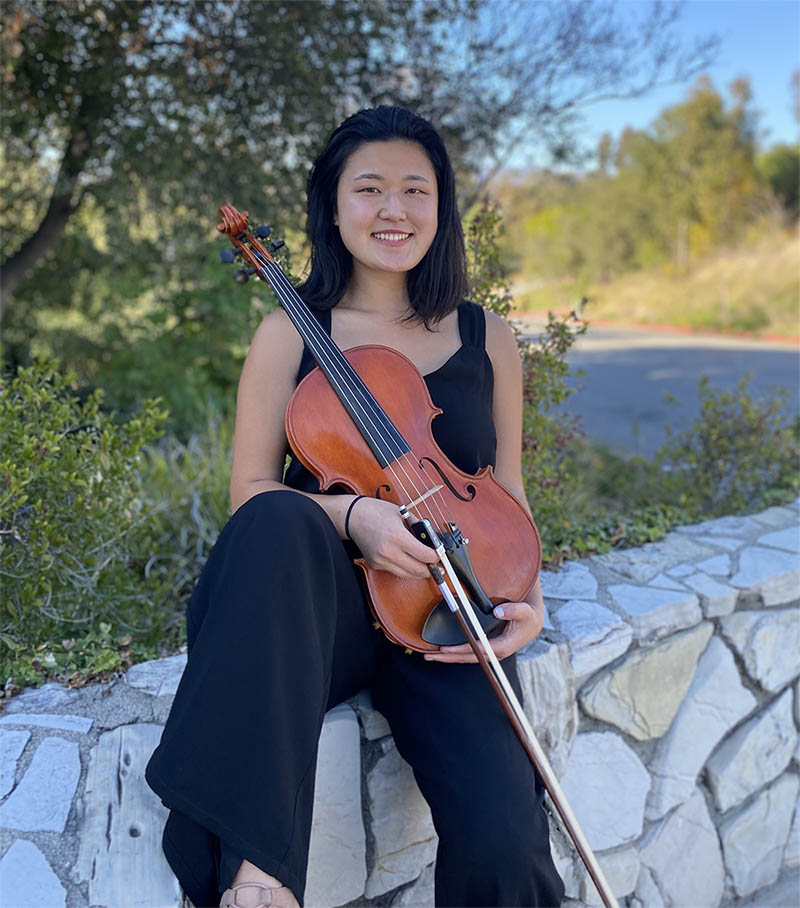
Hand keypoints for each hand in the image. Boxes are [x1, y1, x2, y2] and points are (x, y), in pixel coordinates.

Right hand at [347, 496, 440, 580]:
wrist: (352, 517)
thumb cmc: (376, 511)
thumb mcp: (402, 514)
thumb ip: (418, 527)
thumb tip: (432, 541)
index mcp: (397, 536)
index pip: (424, 555)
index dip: (436, 557)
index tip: (441, 556)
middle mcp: (389, 551)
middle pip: (417, 570)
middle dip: (431, 570)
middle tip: (439, 568)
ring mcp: (381, 560)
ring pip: (407, 575)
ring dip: (419, 573)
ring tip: (428, 568)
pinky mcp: (375, 565)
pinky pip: (396, 571)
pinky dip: (405, 569)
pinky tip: (410, 562)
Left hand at [422, 600, 544, 662]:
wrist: (533, 622)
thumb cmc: (528, 616)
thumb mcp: (525, 611)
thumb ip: (514, 610)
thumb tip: (498, 611)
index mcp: (503, 646)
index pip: (478, 650)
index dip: (461, 649)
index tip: (446, 649)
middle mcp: (495, 653)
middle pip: (469, 657)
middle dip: (449, 657)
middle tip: (430, 655)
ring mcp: (491, 653)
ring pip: (467, 657)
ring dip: (449, 657)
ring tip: (430, 656)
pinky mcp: (487, 649)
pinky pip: (469, 653)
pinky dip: (455, 653)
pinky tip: (444, 652)